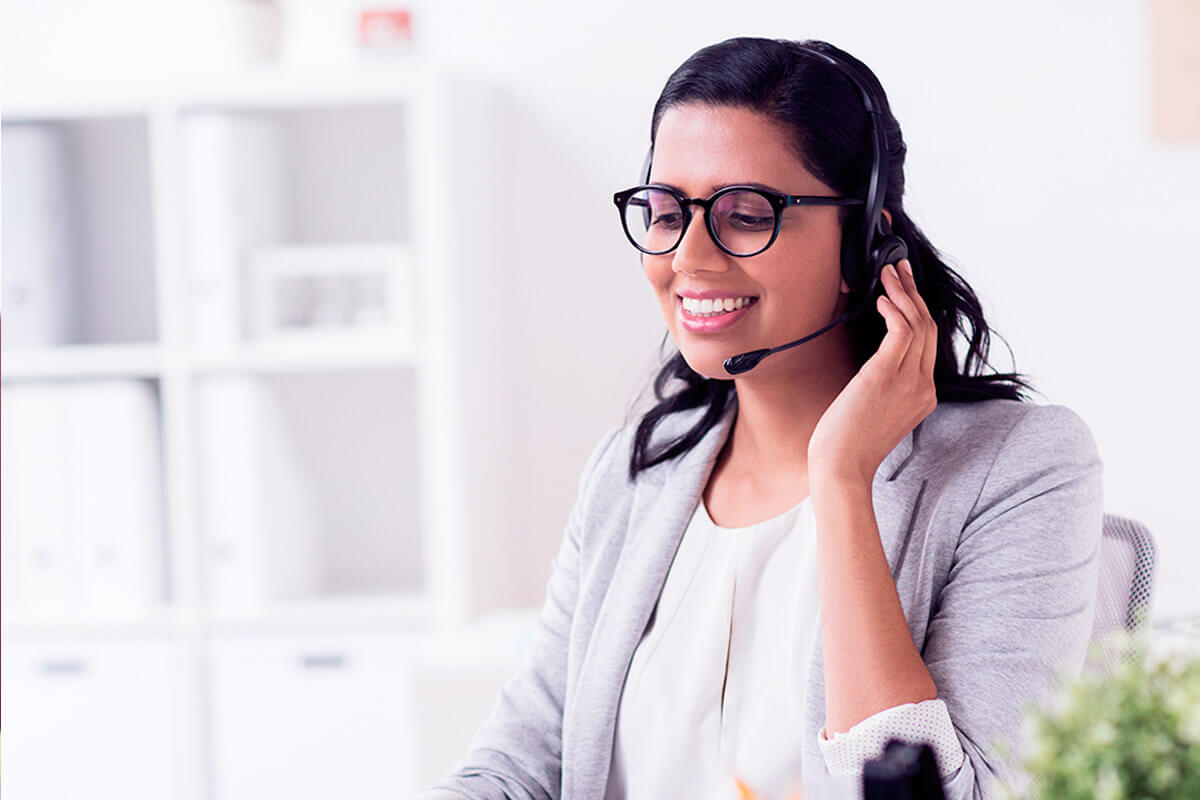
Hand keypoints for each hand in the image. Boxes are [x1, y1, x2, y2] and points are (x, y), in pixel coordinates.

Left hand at [808, 258, 937, 483]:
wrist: (841, 469)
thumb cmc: (848, 444)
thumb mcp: (874, 412)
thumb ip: (883, 388)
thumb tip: (873, 367)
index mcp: (923, 395)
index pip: (928, 344)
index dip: (918, 311)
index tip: (906, 289)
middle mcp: (923, 387)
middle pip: (928, 327)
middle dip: (915, 293)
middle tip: (901, 269)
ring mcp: (909, 382)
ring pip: (917, 324)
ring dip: (903, 293)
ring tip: (889, 273)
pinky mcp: (885, 376)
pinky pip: (900, 331)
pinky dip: (893, 309)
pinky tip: (880, 298)